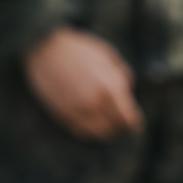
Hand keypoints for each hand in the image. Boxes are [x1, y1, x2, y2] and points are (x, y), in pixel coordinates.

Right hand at [22, 26, 143, 140]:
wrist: (46, 48)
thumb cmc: (80, 49)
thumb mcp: (109, 56)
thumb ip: (122, 77)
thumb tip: (128, 95)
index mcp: (110, 87)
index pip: (128, 118)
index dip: (135, 123)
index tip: (136, 124)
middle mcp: (95, 103)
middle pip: (115, 128)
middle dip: (121, 126)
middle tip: (123, 124)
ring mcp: (77, 111)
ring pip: (99, 134)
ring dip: (106, 132)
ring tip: (108, 125)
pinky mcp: (62, 115)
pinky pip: (81, 133)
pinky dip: (90, 132)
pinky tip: (93, 125)